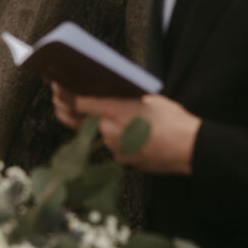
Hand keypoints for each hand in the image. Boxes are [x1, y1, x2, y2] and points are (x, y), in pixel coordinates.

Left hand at [51, 85, 200, 174]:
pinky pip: (107, 144)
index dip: (65, 94)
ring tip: (85, 109)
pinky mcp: (120, 159)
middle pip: (78, 119)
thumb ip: (124, 98)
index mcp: (116, 110)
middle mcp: (110, 130)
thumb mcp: (148, 99)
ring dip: (87, 122)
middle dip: (65, 107)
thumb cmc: (174, 120)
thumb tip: (108, 94)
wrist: (190, 149)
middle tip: (58, 97)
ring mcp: (114, 147)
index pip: (79, 102)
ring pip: (92, 132)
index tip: (57, 87)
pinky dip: (107, 136)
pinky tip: (116, 128)